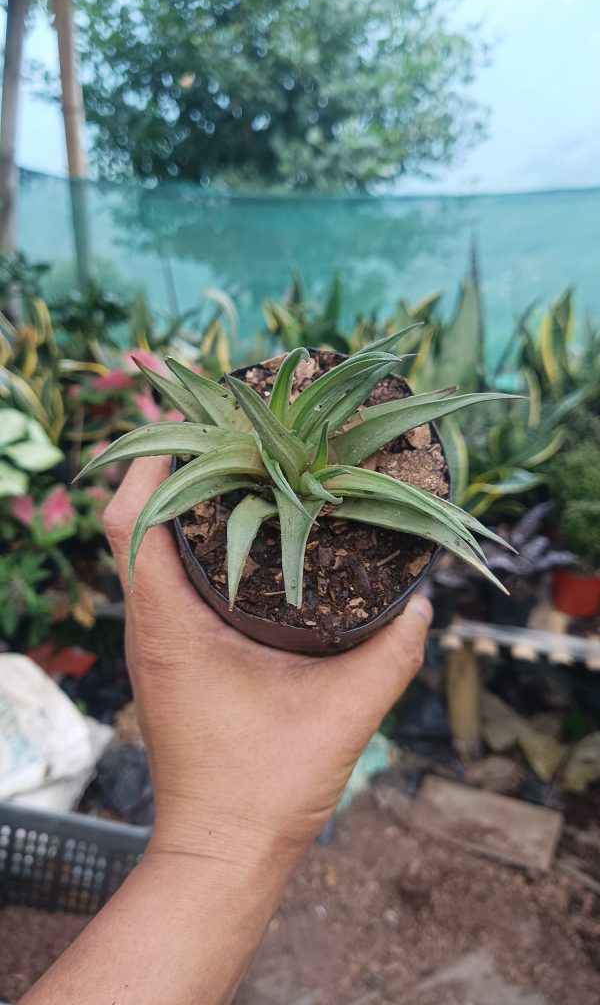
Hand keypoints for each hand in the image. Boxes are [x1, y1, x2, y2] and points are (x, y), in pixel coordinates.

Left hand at [104, 456, 430, 865]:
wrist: (221, 851)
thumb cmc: (265, 788)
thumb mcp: (343, 714)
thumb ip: (392, 654)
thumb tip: (423, 602)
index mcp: (171, 625)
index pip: (134, 518)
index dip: (160, 459)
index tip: (206, 423)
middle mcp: (150, 623)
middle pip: (134, 518)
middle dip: (173, 464)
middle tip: (233, 433)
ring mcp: (155, 638)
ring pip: (145, 545)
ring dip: (181, 501)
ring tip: (242, 468)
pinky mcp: (169, 653)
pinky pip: (162, 575)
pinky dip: (190, 540)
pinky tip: (244, 535)